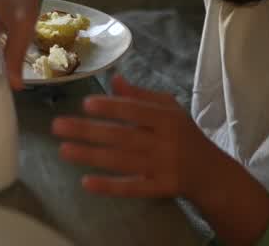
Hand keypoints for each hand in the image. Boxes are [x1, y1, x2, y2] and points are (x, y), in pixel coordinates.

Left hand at [52, 74, 212, 200]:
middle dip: (88, 131)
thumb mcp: (169, 109)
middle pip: (122, 136)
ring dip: (90, 156)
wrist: (210, 172)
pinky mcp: (159, 189)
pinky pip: (132, 188)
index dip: (111, 107)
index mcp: (167, 118)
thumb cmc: (184, 134)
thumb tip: (114, 78)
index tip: (85, 103)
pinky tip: (86, 182)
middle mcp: (164, 142)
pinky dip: (109, 186)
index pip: (135, 111)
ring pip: (122, 161)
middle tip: (57, 126)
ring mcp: (162, 167)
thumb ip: (141, 95)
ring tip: (63, 150)